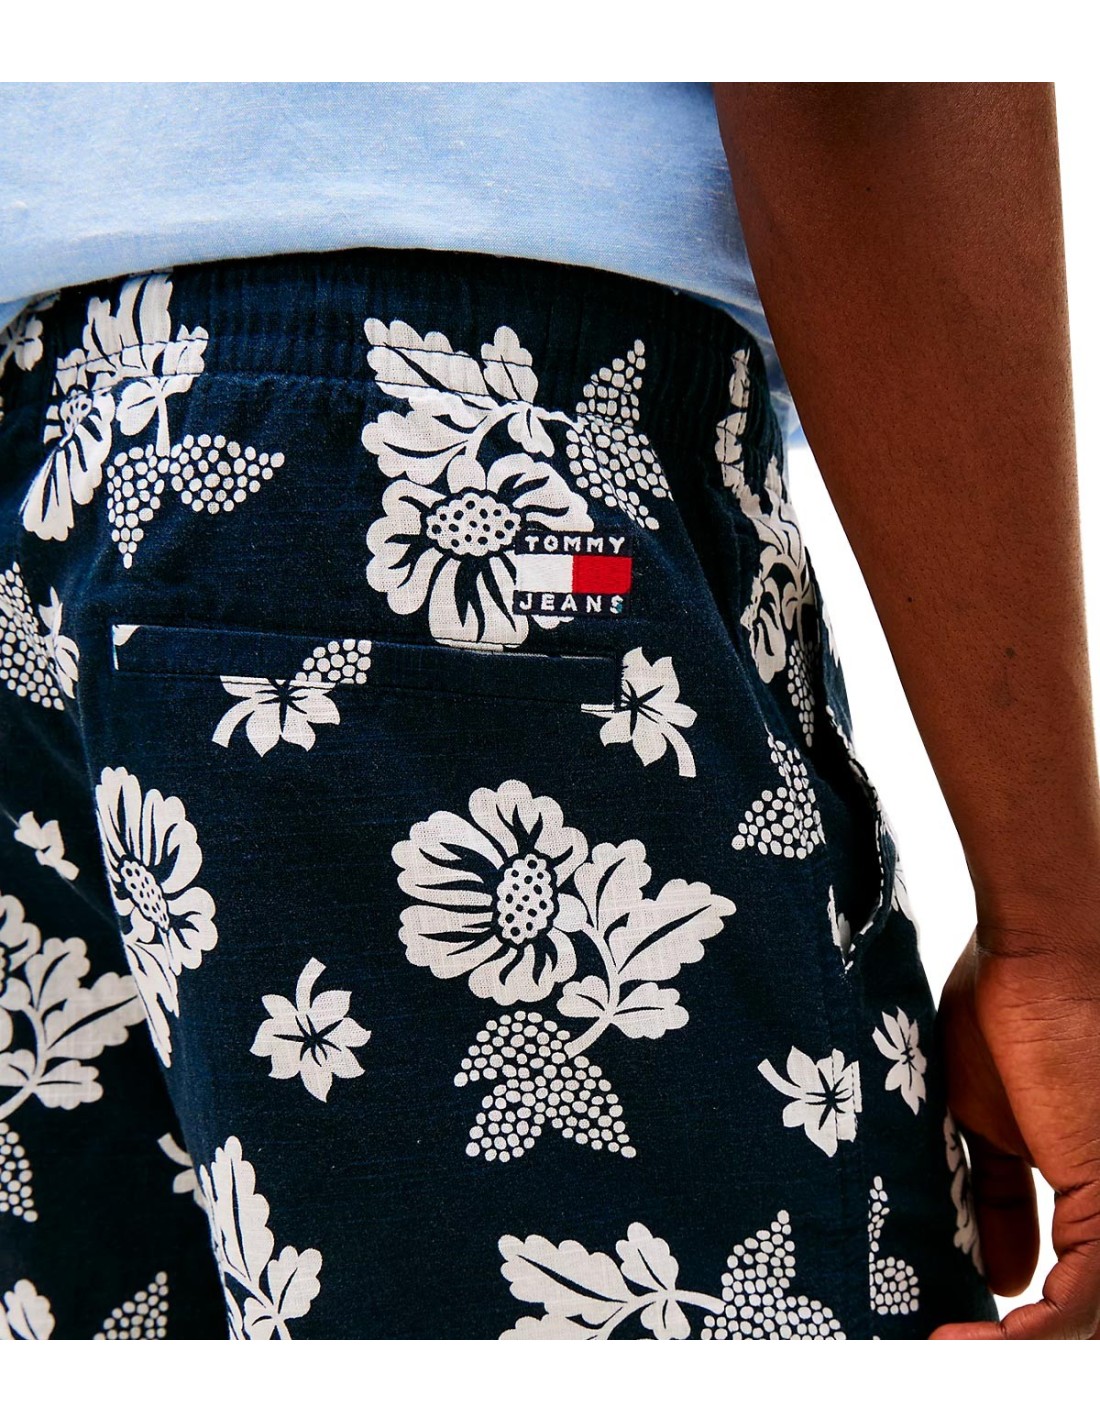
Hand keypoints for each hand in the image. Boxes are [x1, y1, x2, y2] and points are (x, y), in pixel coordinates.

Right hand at [931, 913, 1099, 1338]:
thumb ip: (1005, 1198)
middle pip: (1085, 1311)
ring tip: (946, 1349)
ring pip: (1086, 1320)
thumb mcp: (991, 1120)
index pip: (1080, 1285)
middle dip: (1020, 1345)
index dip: (1025, 1326)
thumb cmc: (1012, 1010)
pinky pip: (1079, 1303)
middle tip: (949, 1349)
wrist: (1041, 952)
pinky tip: (961, 1336)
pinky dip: (1021, 1336)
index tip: (953, 1330)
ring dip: (1013, 1351)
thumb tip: (1006, 1276)